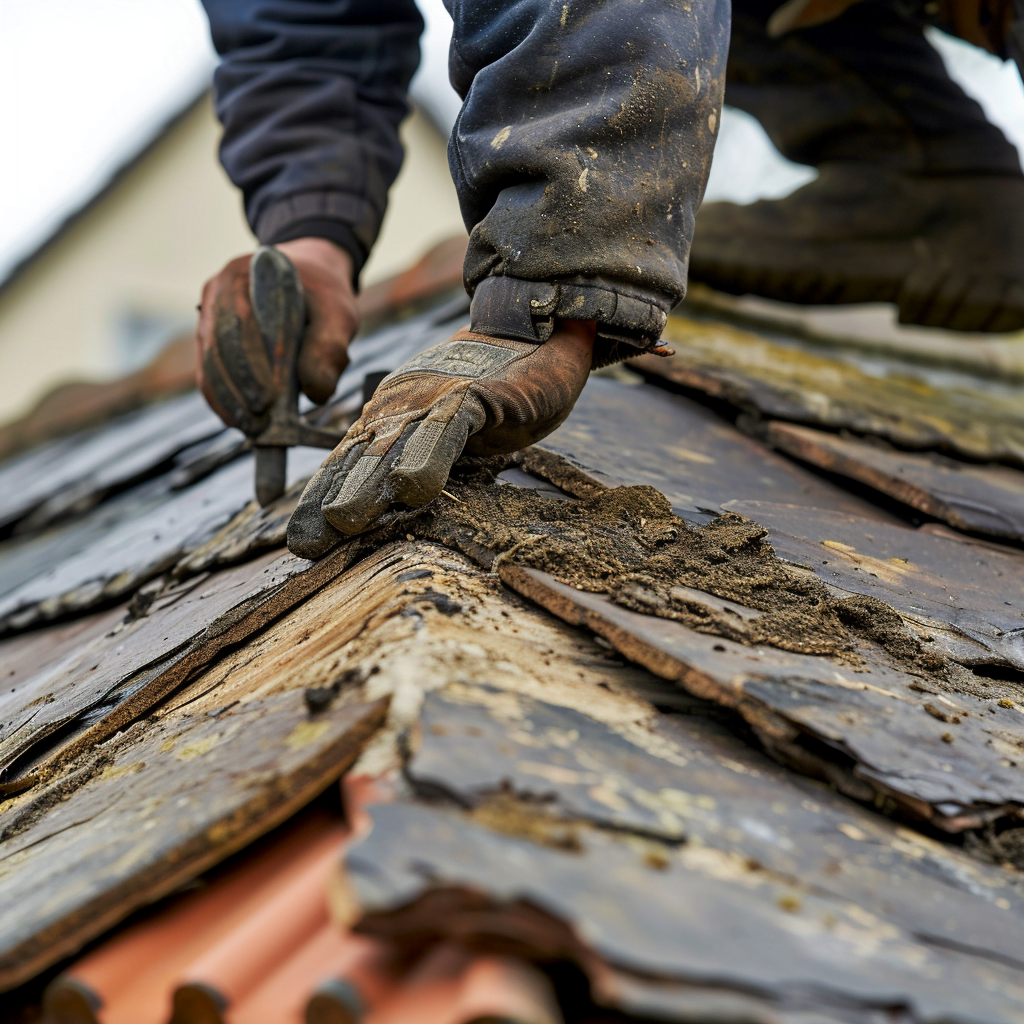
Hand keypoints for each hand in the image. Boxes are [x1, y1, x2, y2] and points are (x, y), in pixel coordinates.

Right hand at [195, 238, 357, 433]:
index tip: (272, 396)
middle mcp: (218, 290)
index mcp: (247, 272)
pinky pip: (208, 372)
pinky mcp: (209, 339)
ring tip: (253, 428)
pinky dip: (222, 400)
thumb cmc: (323, 298)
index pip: (243, 318)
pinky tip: (239, 423)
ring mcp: (209, 315)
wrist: (308, 282)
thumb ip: (330, 348)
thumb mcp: (338, 315)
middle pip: (219, 343)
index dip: (254, 360)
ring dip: (229, 399)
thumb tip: (316, 394)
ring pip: (210, 361)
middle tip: (261, 420)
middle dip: (240, 386)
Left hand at [287, 320, 595, 556]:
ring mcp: (436, 399)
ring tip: (343, 520)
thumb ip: (425, 466)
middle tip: (307, 545)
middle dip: (331, 500)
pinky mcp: (475, 395)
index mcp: (390, 420)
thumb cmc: (493, 397)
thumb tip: (398, 513)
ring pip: (394, 445)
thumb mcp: (452, 439)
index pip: (347, 465)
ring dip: (367, 483)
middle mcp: (402, 409)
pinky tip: (413, 487)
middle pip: (360, 459)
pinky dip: (430, 456)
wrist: (533, 336)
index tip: (302, 545)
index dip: (322, 502)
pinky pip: (448, 428)